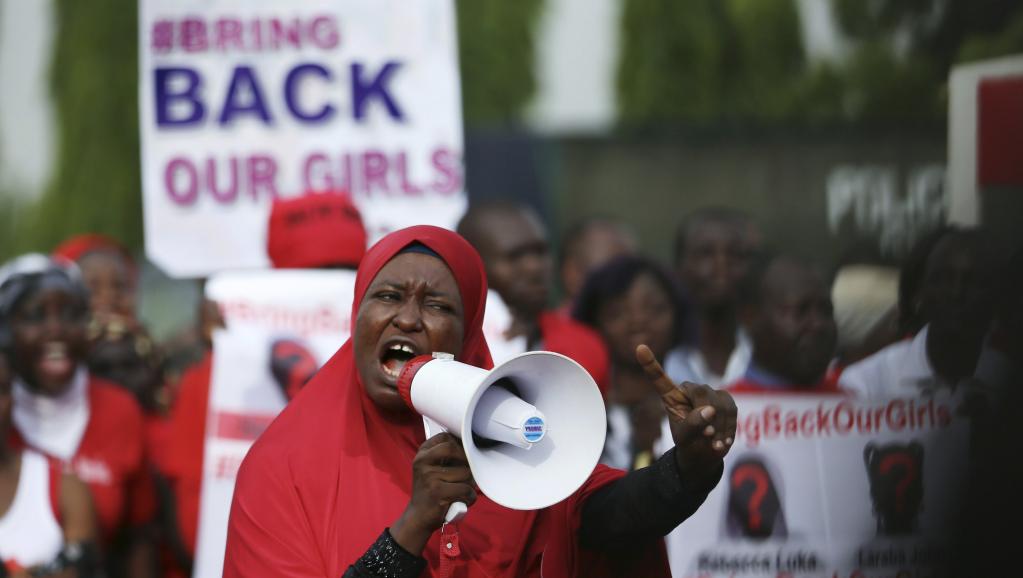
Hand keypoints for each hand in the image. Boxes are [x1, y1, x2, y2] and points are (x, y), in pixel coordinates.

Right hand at [391, 433, 476, 554]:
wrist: (418, 516)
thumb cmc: (431, 490)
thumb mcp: (432, 468)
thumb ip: (446, 455)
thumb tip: (470, 443)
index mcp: (422, 453)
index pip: (446, 437)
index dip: (460, 444)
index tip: (465, 455)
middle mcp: (423, 461)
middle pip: (455, 449)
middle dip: (467, 462)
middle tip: (467, 474)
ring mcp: (429, 476)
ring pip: (465, 472)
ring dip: (470, 484)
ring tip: (462, 491)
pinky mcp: (438, 492)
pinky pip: (466, 489)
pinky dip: (470, 497)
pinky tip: (462, 500)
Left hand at [636, 345, 736, 482]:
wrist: (706, 451)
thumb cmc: (690, 442)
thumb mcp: (686, 437)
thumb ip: (693, 424)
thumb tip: (710, 410)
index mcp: (671, 397)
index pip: (659, 378)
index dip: (650, 364)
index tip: (640, 348)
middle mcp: (689, 389)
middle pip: (701, 393)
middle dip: (707, 416)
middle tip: (707, 436)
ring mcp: (708, 392)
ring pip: (719, 403)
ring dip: (719, 426)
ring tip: (714, 445)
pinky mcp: (724, 398)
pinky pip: (730, 409)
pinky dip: (729, 427)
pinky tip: (724, 441)